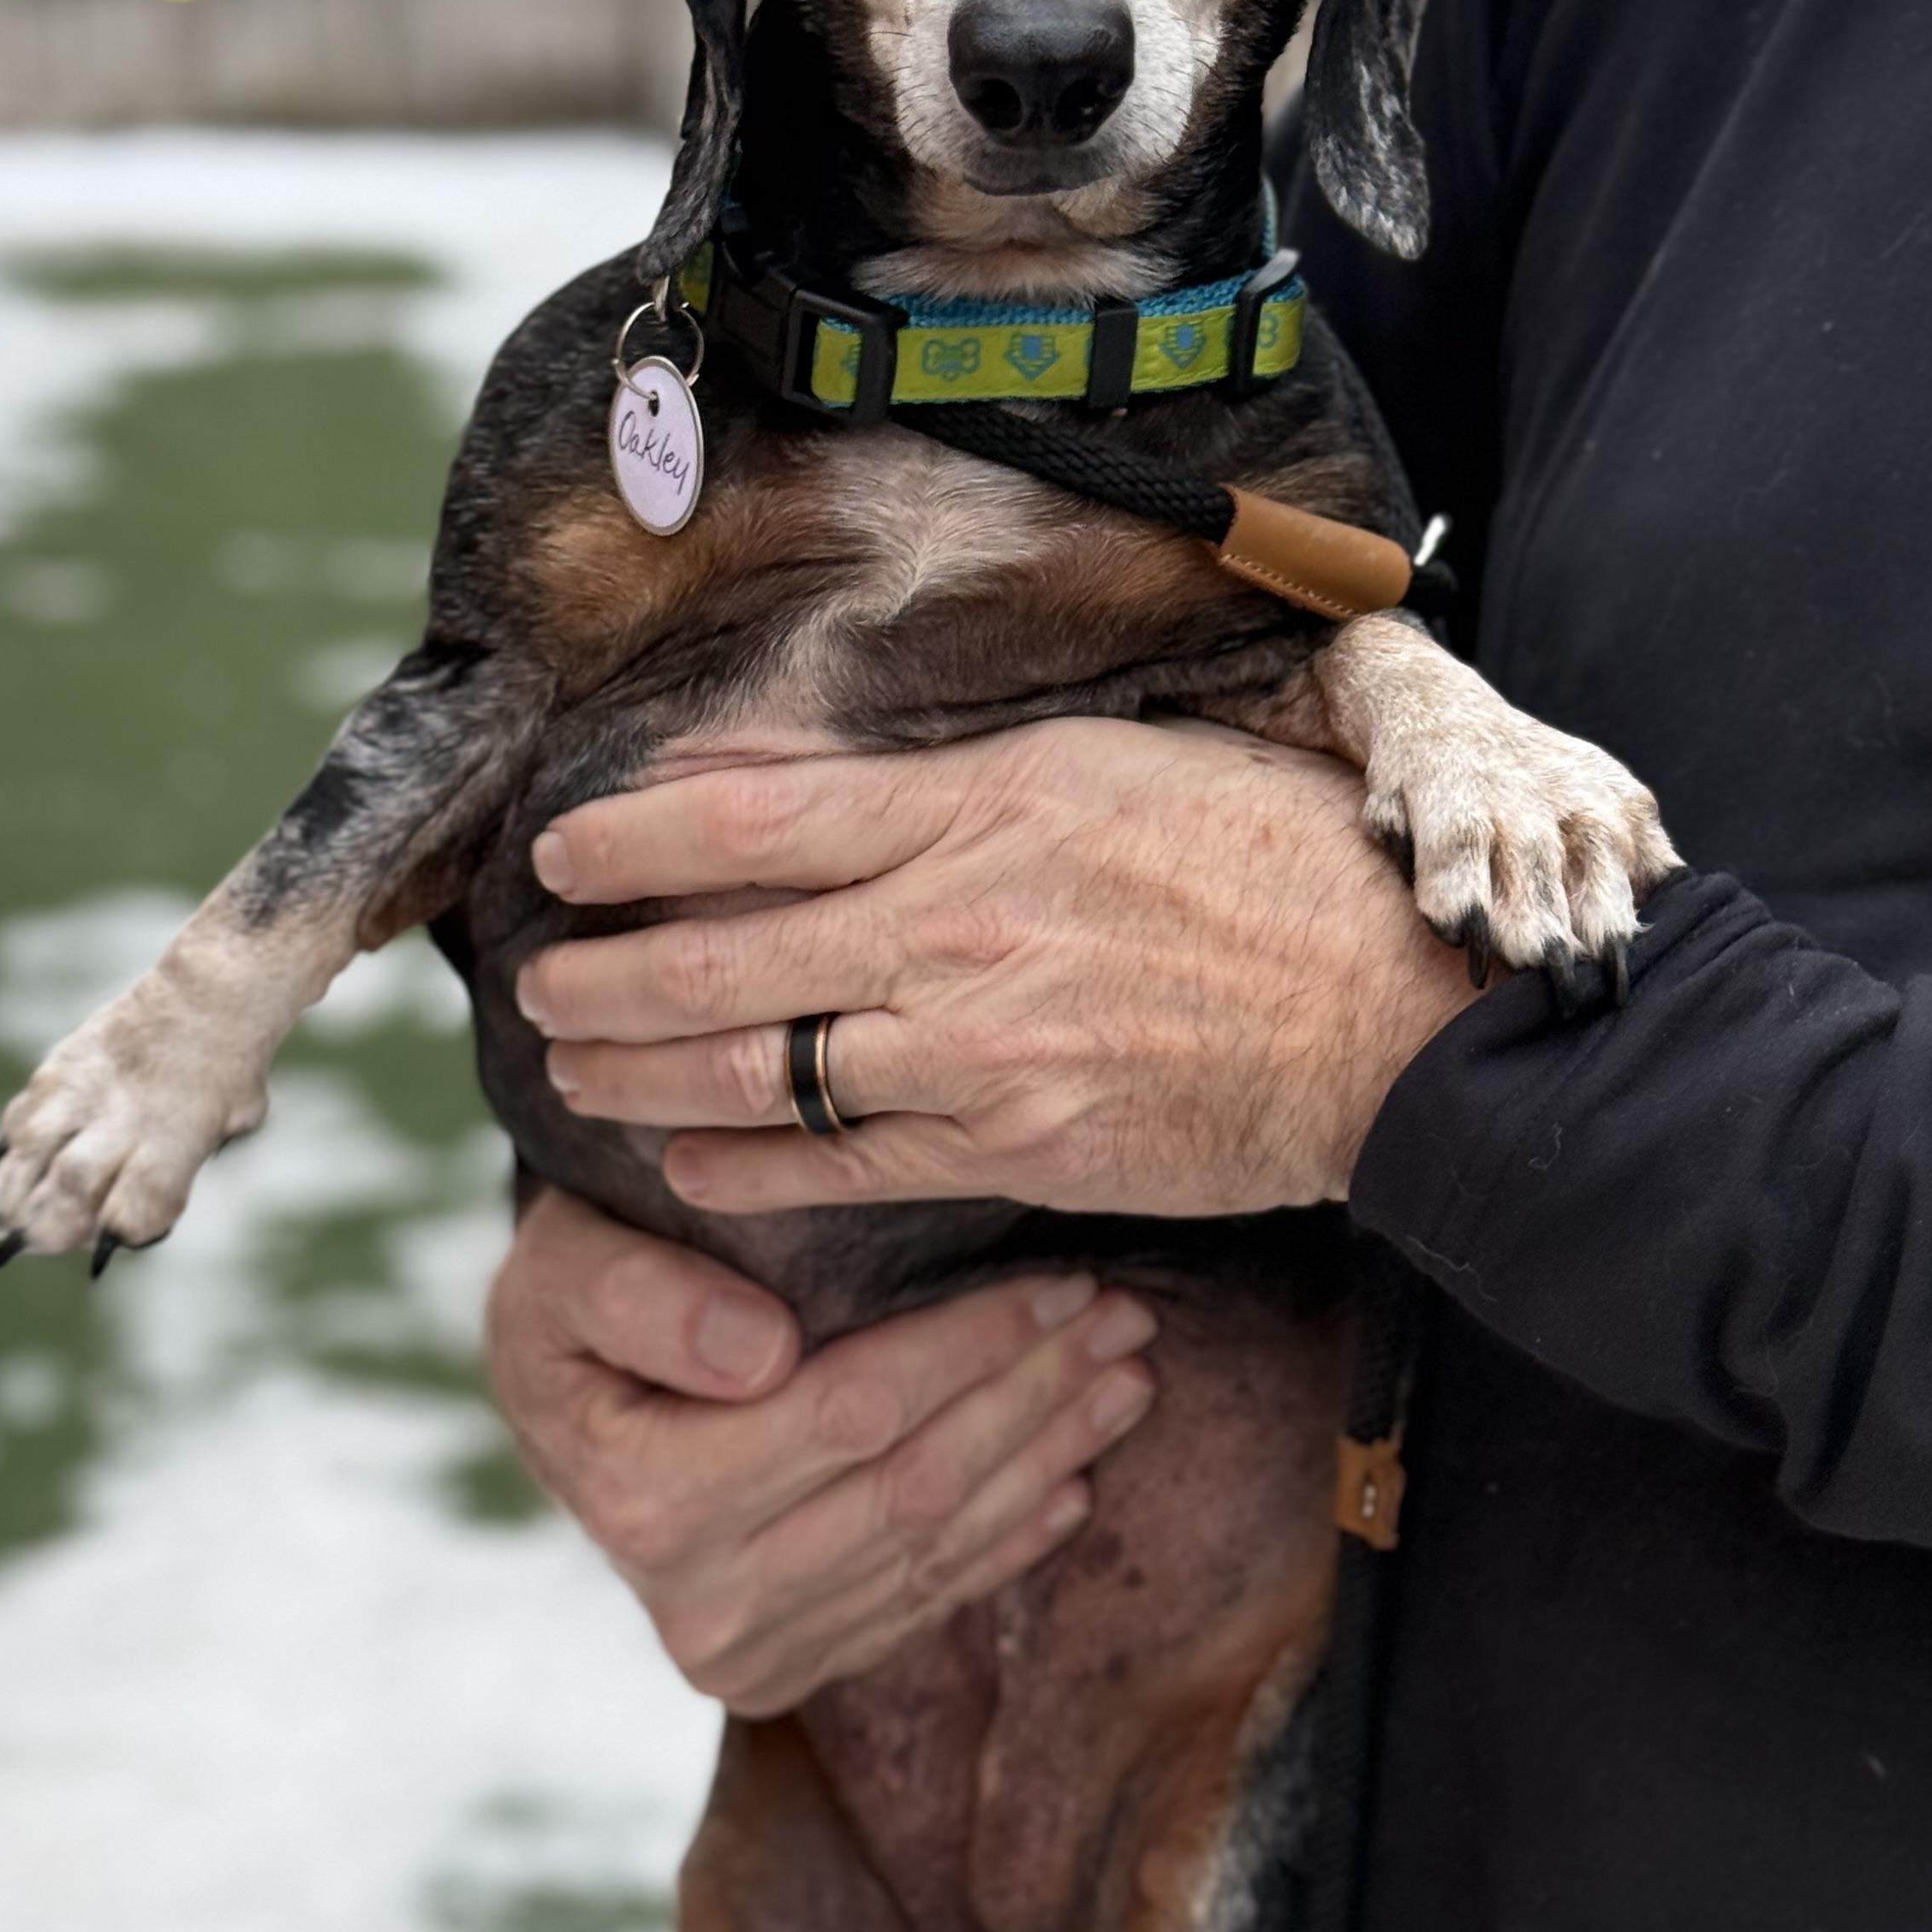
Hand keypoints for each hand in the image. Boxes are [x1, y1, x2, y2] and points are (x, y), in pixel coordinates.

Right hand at [485, 1185, 1160, 1714]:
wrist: (556, 1403)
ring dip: (1046, 1460)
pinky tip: (1076, 1482)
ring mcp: (745, 1651)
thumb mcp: (564, 1269)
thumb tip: (760, 1352)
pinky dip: (1007, 1543)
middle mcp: (699, 1598)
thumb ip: (643, 1298)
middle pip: (913, 1485)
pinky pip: (920, 1606)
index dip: (969, 1346)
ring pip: (934, 1546)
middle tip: (1125, 1318)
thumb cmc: (572, 1304)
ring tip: (1126, 1380)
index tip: (1059, 1280)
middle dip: (1034, 1394)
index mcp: (645, 1496)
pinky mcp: (781, 1674)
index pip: (851, 1413)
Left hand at [514, 717, 1473, 1219]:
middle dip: (600, 979)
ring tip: (578, 1078)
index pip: (754, 816)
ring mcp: (980, 1045)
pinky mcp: (1016, 1146)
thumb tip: (825, 781)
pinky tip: (693, 1168)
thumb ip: (970, 779)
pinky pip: (842, 1162)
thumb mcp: (1125, 763)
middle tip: (533, 993)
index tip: (561, 857)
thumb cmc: (1283, 865)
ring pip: (756, 1067)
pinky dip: (748, 1168)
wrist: (1399, 1012)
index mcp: (988, 803)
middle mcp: (959, 921)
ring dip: (643, 1078)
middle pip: (720, 951)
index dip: (632, 839)